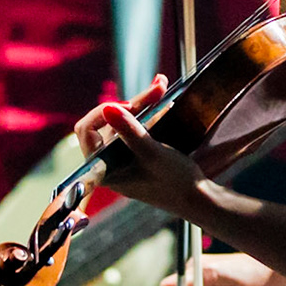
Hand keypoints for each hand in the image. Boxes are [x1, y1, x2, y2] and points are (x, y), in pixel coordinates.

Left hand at [72, 77, 206, 215]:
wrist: (199, 200)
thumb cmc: (174, 183)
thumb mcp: (152, 154)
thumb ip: (129, 131)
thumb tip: (108, 108)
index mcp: (104, 168)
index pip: (86, 130)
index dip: (103, 113)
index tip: (129, 107)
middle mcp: (109, 162)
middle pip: (110, 121)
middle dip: (134, 103)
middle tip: (158, 87)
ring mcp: (124, 156)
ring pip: (125, 121)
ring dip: (144, 103)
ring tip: (162, 86)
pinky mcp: (139, 151)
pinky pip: (138, 126)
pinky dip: (150, 112)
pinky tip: (164, 101)